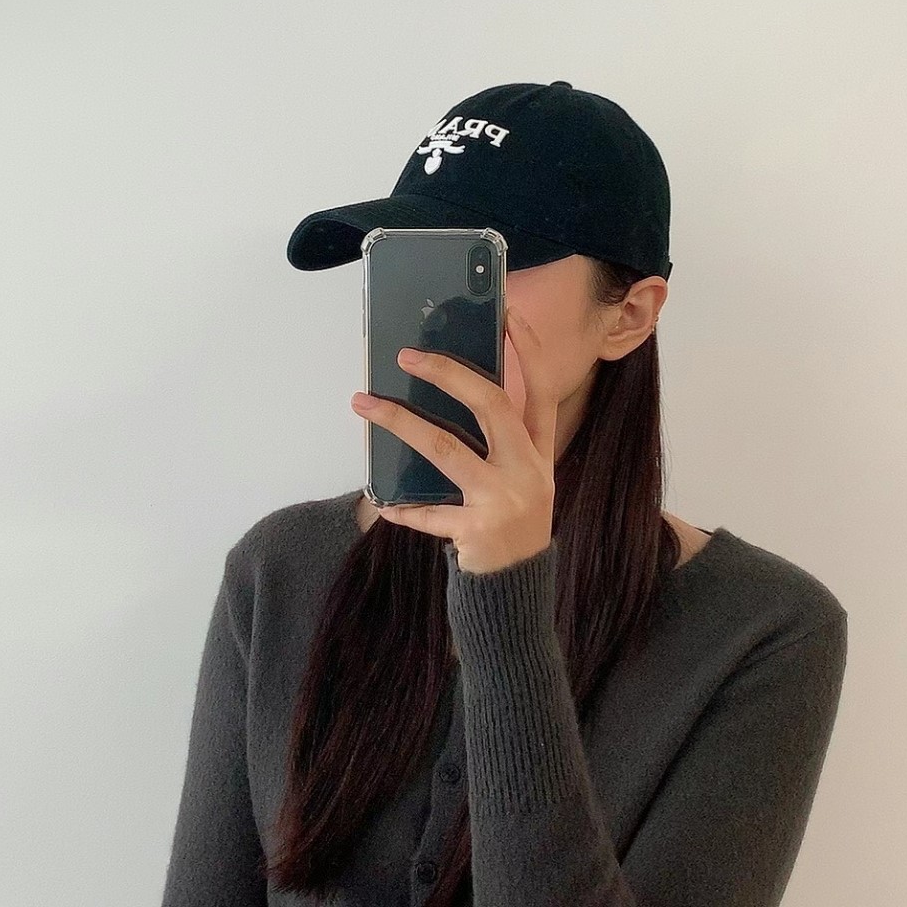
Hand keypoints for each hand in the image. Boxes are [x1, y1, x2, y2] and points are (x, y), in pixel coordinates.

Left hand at [350, 306, 557, 574]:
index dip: (530, 352)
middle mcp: (528, 470)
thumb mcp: (518, 478)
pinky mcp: (477, 531)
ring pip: (445, 447)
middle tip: (407, 355)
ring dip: (400, 422)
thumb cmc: (509, 521)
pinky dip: (402, 508)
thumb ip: (498, 442)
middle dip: (449, 373)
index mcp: (540, 452)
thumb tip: (447, 393)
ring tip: (364, 403)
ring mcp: (504, 500)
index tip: (509, 315)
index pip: (542, 390)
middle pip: (492, 405)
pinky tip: (381, 502)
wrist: (516, 591)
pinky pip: (428, 512)